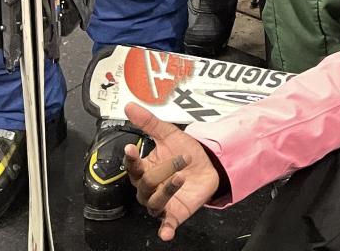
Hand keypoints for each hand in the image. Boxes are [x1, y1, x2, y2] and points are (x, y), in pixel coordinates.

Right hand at [122, 102, 221, 241]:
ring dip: (167, 190)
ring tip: (181, 177)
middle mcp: (149, 188)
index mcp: (145, 169)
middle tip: (182, 159)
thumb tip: (129, 106)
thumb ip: (149, 122)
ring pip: (154, 202)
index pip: (132, 167)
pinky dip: (165, 230)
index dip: (131, 160)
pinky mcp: (174, 214)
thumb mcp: (169, 134)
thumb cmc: (185, 151)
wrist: (210, 165)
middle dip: (163, 170)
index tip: (132, 148)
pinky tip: (166, 233)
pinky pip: (166, 225)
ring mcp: (162, 202)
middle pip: (145, 184)